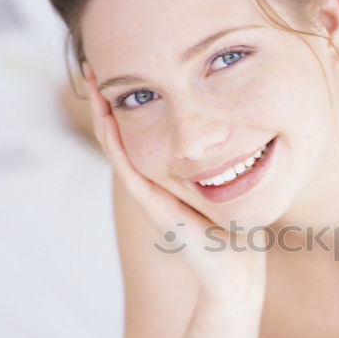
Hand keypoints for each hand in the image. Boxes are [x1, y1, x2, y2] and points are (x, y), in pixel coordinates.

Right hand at [82, 62, 267, 298]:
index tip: (125, 65)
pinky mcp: (155, 209)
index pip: (142, 129)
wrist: (237, 273)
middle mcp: (155, 182)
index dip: (131, 99)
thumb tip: (244, 122)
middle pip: (122, 132)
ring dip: (103, 115)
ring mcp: (151, 195)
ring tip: (94, 84)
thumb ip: (228, 157)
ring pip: (118, 147)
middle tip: (95, 64)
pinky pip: (129, 171)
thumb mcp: (233, 182)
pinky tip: (108, 121)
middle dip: (109, 99)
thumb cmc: (238, 231)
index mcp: (170, 174)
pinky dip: (116, 145)